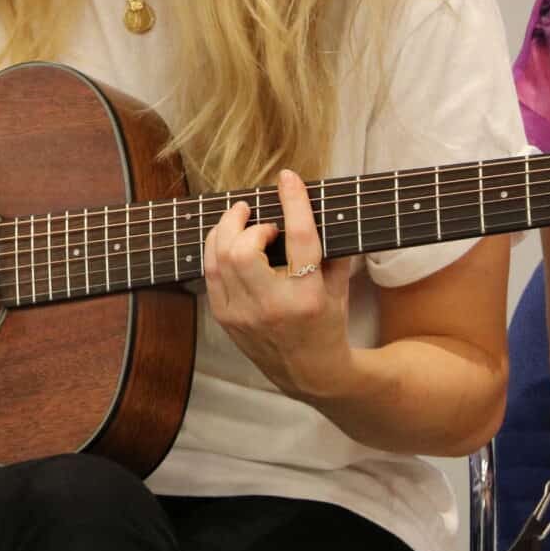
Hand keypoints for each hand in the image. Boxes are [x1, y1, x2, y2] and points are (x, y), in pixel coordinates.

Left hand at [202, 169, 354, 400]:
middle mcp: (274, 307)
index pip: (300, 240)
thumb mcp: (340, 287)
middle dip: (244, 223)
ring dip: (225, 231)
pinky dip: (216, 250)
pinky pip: (210, 273)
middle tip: (254, 213)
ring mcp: (244, 315)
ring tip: (239, 220)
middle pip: (243, 251)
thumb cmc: (328, 322)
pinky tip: (228, 242)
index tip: (287, 178)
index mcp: (309, 297)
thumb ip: (332, 249)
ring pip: (219, 260)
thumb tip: (313, 205)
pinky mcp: (225, 318)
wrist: (309, 372)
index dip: (293, 203)